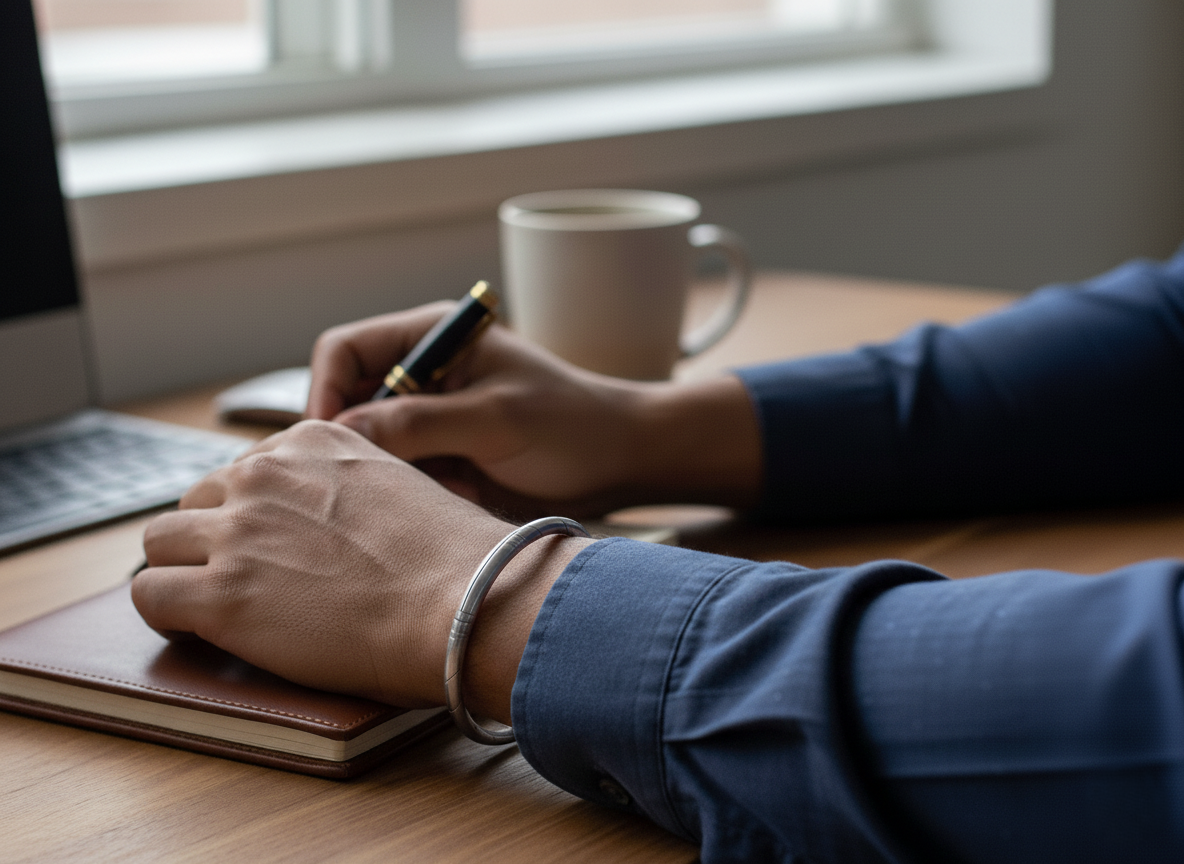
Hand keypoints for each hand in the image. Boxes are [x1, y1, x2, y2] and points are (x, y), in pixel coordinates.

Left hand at [132, 420, 590, 719]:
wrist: (465, 602)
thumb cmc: (455, 559)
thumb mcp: (402, 485)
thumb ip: (352, 487)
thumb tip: (336, 522)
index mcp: (313, 439)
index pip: (247, 466)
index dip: (252, 510)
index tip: (268, 541)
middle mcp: (267, 473)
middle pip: (196, 499)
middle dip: (213, 536)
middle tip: (243, 575)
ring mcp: (239, 532)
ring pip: (159, 541)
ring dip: (182, 570)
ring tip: (211, 602)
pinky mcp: (221, 595)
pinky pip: (150, 594)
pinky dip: (166, 613)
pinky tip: (197, 629)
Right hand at [307, 304, 761, 517]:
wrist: (621, 462)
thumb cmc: (570, 426)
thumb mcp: (495, 420)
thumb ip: (418, 422)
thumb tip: (340, 431)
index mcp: (431, 336)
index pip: (343, 351)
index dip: (326, 393)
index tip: (331, 443)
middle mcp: (421, 372)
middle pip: (347, 402)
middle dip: (357, 443)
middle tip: (379, 480)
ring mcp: (429, 416)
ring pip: (368, 445)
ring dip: (388, 474)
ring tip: (434, 489)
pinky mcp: (440, 456)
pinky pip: (398, 475)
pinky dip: (412, 493)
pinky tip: (453, 499)